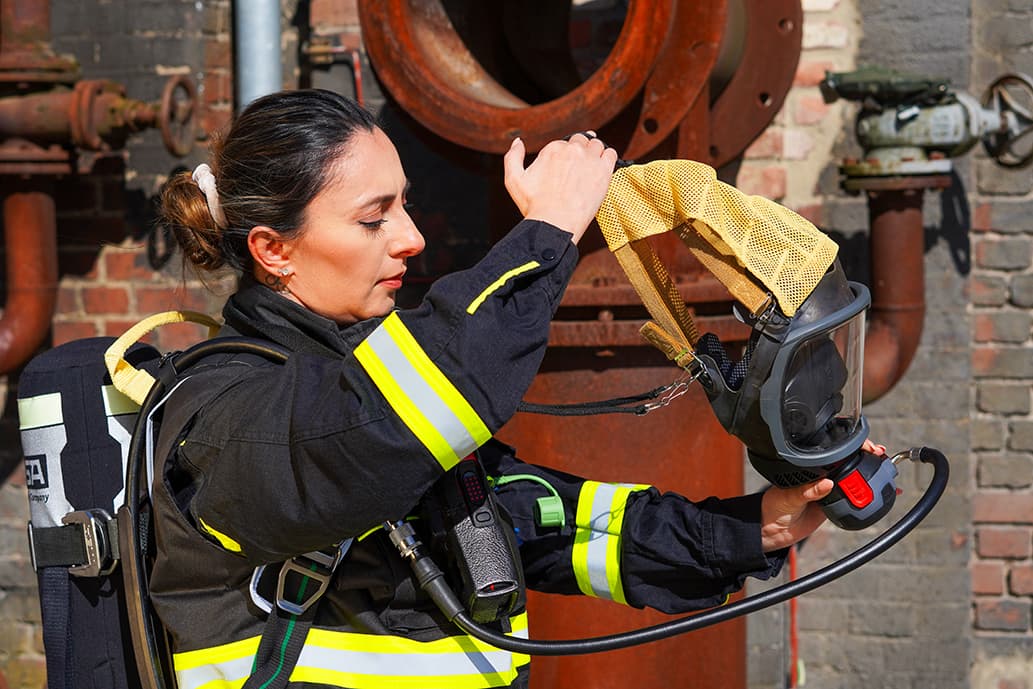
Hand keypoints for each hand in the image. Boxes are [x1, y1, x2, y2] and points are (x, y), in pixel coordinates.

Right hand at [502, 132, 617, 243]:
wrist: (555, 223)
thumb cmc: (534, 205)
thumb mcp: (513, 179)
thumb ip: (512, 157)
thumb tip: (518, 142)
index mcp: (553, 148)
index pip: (564, 142)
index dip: (565, 155)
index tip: (566, 169)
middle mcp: (572, 149)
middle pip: (581, 140)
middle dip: (580, 151)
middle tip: (579, 169)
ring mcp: (590, 159)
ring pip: (597, 145)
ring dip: (595, 152)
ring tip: (591, 169)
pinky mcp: (604, 170)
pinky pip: (611, 154)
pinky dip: (608, 157)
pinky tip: (603, 168)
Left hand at [759, 439, 887, 551]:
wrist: (773, 530)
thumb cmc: (774, 507)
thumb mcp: (789, 497)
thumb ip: (807, 492)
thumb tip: (826, 484)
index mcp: (808, 468)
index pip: (832, 452)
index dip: (850, 447)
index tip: (864, 447)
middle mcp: (820, 475)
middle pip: (847, 461)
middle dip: (866, 455)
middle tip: (879, 455)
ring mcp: (828, 489)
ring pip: (853, 478)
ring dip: (870, 472)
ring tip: (885, 468)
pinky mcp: (833, 504)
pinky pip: (853, 498)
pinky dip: (867, 495)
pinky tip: (881, 492)